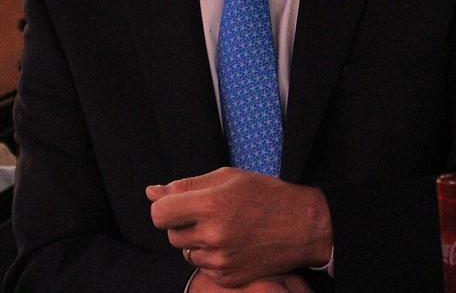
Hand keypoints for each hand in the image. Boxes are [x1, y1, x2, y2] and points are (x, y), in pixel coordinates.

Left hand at [147, 168, 331, 287]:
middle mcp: (213, 235)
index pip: (159, 213)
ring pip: (186, 252)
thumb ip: (187, 185)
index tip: (179, 205)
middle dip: (184, 224)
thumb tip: (152, 192)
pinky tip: (234, 244)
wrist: (303, 225)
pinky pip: (203, 267)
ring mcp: (221, 260)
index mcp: (211, 205)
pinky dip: (212, 257)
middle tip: (212, 214)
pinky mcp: (228, 277)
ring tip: (226, 228)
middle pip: (171, 234)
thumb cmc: (266, 194)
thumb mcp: (228, 178)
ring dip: (198, 242)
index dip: (166, 207)